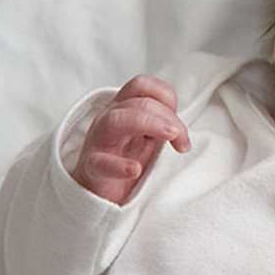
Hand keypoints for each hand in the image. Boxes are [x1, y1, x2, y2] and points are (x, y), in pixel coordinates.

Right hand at [70, 75, 190, 204]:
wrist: (98, 189)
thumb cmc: (125, 156)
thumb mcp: (148, 134)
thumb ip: (164, 124)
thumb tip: (181, 130)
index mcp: (122, 107)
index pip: (142, 85)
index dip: (166, 97)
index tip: (178, 124)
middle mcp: (109, 118)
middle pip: (137, 103)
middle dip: (167, 118)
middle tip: (182, 140)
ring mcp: (98, 141)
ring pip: (116, 121)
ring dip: (148, 124)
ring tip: (169, 136)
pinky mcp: (92, 168)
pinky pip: (100, 163)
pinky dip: (118, 166)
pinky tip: (135, 170)